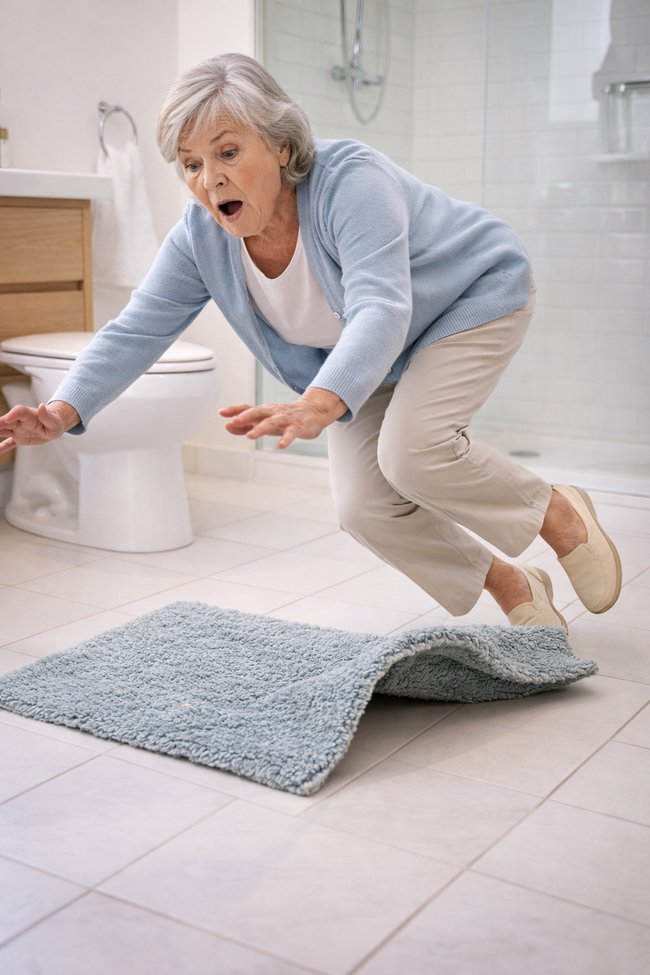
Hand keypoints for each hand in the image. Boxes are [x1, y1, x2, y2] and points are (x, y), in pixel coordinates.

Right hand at [0, 401, 79, 452]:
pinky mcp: (19, 438)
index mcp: (29, 415)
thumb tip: (42, 406)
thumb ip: (47, 415)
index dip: (12, 414)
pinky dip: (3, 446)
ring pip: (4, 430)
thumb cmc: (55, 422)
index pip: (19, 411)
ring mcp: (18, 430)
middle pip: (6, 421)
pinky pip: (9, 442)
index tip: (7, 419)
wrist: (53, 427)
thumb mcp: (54, 421)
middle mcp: (20, 421)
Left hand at [219, 388, 346, 448]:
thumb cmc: (286, 417)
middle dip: (244, 417)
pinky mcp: (298, 427)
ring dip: (260, 428)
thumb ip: (248, 424)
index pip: (247, 408)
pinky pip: (291, 433)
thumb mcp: (266, 420)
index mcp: (265, 411)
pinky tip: (281, 446)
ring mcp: (286, 419)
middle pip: (257, 412)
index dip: (235, 410)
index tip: (221, 413)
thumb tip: (228, 426)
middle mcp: (273, 413)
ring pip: (271, 422)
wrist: (314, 411)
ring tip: (250, 435)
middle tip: (232, 422)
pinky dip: (286, 439)